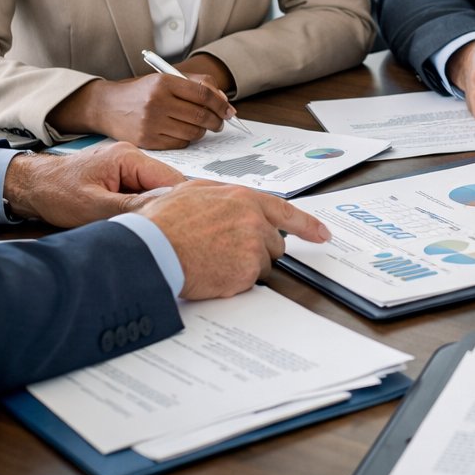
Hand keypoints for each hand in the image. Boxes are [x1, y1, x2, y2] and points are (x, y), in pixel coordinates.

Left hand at [2, 141, 183, 227]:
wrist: (31, 187)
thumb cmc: (55, 192)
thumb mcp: (94, 206)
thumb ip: (132, 206)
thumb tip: (166, 210)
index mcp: (128, 157)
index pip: (172, 179)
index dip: (181, 203)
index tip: (182, 226)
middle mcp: (131, 157)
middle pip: (165, 186)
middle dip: (165, 209)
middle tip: (163, 233)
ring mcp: (126, 167)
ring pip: (154, 192)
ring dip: (151, 210)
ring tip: (144, 229)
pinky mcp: (120, 178)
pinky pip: (141, 194)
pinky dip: (139, 209)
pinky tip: (132, 222)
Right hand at [50, 73, 233, 148]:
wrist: (107, 106)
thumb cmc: (142, 93)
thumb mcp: (166, 80)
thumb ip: (197, 85)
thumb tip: (223, 102)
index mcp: (164, 82)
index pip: (203, 94)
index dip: (221, 104)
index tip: (230, 111)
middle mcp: (157, 102)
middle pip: (201, 116)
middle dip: (217, 121)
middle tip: (220, 122)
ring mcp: (151, 123)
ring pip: (193, 132)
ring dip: (202, 131)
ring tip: (200, 126)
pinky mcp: (147, 141)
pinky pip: (181, 144)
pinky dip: (187, 140)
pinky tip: (182, 133)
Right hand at [137, 182, 330, 299]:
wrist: (151, 249)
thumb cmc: (162, 223)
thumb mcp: (191, 192)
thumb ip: (220, 197)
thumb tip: (227, 204)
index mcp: (242, 198)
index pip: (286, 212)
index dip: (308, 225)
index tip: (323, 234)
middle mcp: (253, 221)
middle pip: (273, 243)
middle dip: (257, 249)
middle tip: (224, 250)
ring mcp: (252, 248)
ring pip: (262, 264)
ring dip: (244, 266)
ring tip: (211, 259)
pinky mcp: (246, 273)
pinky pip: (248, 281)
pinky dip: (233, 281)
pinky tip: (211, 272)